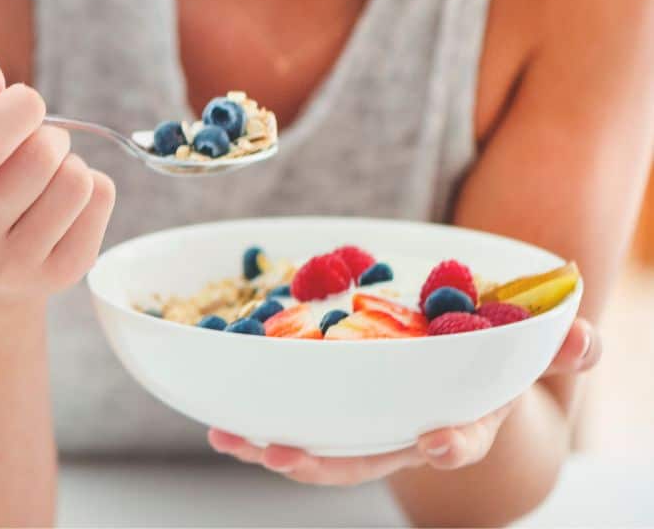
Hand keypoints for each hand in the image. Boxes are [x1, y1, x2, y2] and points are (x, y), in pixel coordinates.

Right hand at [0, 34, 116, 300]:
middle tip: (36, 143)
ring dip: (71, 161)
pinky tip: (64, 202)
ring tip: (47, 174)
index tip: (26, 102)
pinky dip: (93, 186)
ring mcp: (14, 266)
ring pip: (76, 180)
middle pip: (40, 158)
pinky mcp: (61, 275)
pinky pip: (102, 200)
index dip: (19, 107)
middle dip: (48, 134)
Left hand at [207, 318, 600, 484]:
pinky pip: (292, 425)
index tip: (439, 444)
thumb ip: (559, 344)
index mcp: (460, 419)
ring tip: (232, 439)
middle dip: (323, 463)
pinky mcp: (330, 413)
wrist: (458, 364)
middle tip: (284, 454)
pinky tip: (218, 420)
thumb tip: (584, 338)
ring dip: (272, 448)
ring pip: (317, 451)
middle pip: (365, 459)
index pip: (459, 440)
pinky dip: (255, 425)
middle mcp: (405, 434)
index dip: (451, 444)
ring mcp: (363, 428)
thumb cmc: (495, 356)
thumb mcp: (531, 345)